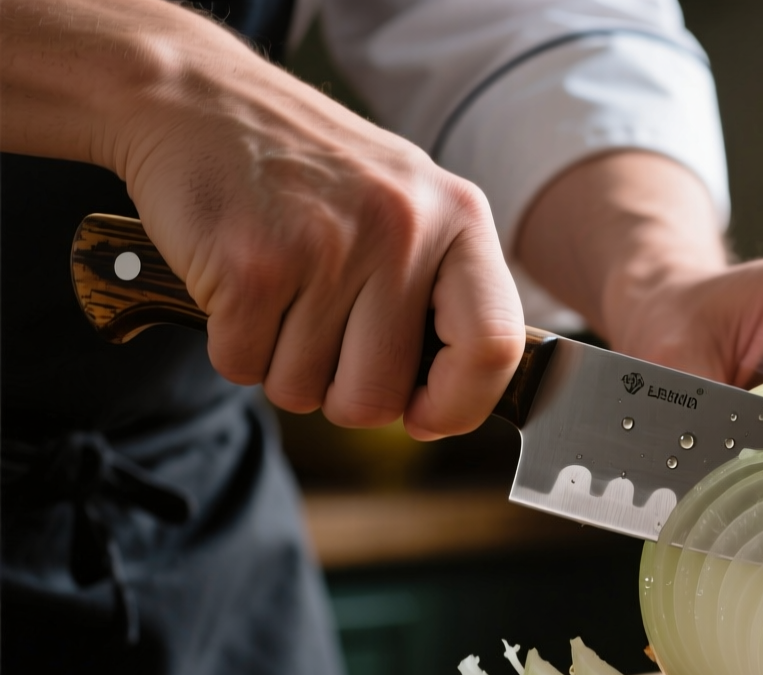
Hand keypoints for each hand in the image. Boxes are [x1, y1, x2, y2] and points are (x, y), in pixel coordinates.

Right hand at [1, 0, 524, 437]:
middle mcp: (402, 230)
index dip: (459, 405)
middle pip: (381, 396)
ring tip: (279, 295)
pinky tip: (239, 286)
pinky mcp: (252, 265)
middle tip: (322, 339)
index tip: (424, 416)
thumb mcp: (407, 203)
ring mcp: (327, 247)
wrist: (195, 97)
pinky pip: (244, 368)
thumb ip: (442, 291)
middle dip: (342, 393)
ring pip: (305, 391)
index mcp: (459, 217)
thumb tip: (453, 406)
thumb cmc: (311, 169)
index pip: (495, 346)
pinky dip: (232, 346)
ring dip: (281, 366)